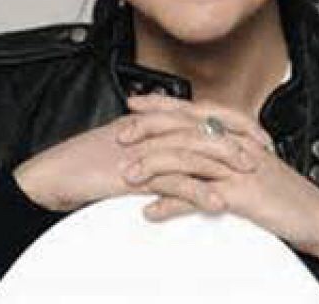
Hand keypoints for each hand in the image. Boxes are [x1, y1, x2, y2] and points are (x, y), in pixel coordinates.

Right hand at [12, 98, 266, 212]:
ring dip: (223, 162)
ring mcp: (145, 149)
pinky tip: (214, 202)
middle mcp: (154, 129)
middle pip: (205, 127)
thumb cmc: (90, 162)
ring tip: (247, 174)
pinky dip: (195, 191)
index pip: (205, 115)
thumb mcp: (132, 148)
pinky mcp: (134, 173)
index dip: (234, 123)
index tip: (259, 135)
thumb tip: (189, 152)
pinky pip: (171, 181)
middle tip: (263, 151)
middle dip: (238, 138)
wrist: (55, 173)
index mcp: (157, 121)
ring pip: (192, 150)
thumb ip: (161, 144)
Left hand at [120, 94, 318, 262]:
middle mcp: (235, 143)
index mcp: (236, 132)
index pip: (193, 110)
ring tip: (128, 175)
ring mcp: (238, 168)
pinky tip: (152, 211)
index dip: (162, 104)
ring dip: (154, 166)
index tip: (135, 103)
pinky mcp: (241, 194)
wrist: (313, 212)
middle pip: (186, 127)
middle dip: (150, 128)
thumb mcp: (249, 160)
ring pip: (189, 158)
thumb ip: (222, 148)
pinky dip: (173, 204)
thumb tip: (193, 144)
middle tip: (120, 134)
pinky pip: (201, 197)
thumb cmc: (280, 188)